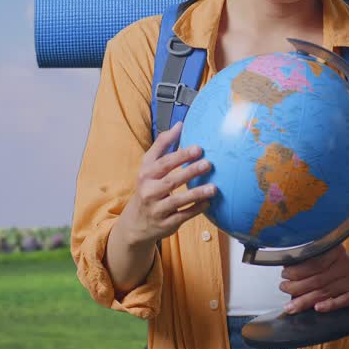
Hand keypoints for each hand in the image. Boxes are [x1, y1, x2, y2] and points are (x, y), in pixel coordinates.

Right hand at [115, 121, 216, 247]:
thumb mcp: (148, 166)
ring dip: (196, 193)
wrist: (135, 223)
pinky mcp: (165, 224)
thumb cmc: (147, 187)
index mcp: (146, 174)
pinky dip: (195, 209)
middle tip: (208, 164)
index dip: (180, 155)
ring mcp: (156, 209)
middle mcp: (149, 191)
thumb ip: (163, 145)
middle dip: (190, 172)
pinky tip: (208, 202)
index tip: (198, 148)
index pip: (163, 163)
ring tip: (213, 188)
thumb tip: (180, 124)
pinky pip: (182, 216)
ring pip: (177, 201)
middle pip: (170, 181)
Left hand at [279, 245, 348, 314]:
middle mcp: (346, 263)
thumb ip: (307, 261)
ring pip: (325, 292)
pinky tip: (317, 308)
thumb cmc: (334, 267)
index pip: (314, 262)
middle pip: (317, 279)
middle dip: (297, 287)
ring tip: (290, 307)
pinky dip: (330, 305)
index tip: (284, 275)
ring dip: (305, 300)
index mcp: (336, 250)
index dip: (296, 270)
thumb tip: (285, 267)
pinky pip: (344, 300)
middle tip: (283, 289)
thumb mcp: (324, 258)